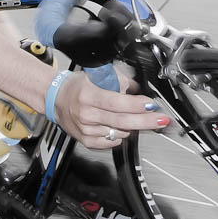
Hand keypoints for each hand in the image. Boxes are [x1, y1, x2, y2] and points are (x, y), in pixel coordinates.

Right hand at [51, 72, 169, 148]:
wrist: (56, 100)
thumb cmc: (77, 86)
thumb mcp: (95, 75)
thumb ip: (118, 80)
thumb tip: (139, 88)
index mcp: (88, 96)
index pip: (118, 103)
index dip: (137, 105)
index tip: (151, 105)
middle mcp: (87, 115)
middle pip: (122, 122)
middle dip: (146, 121)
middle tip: (162, 120)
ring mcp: (86, 130)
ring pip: (120, 133)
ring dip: (134, 127)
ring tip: (139, 119)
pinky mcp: (87, 141)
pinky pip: (112, 143)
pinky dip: (121, 136)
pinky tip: (122, 128)